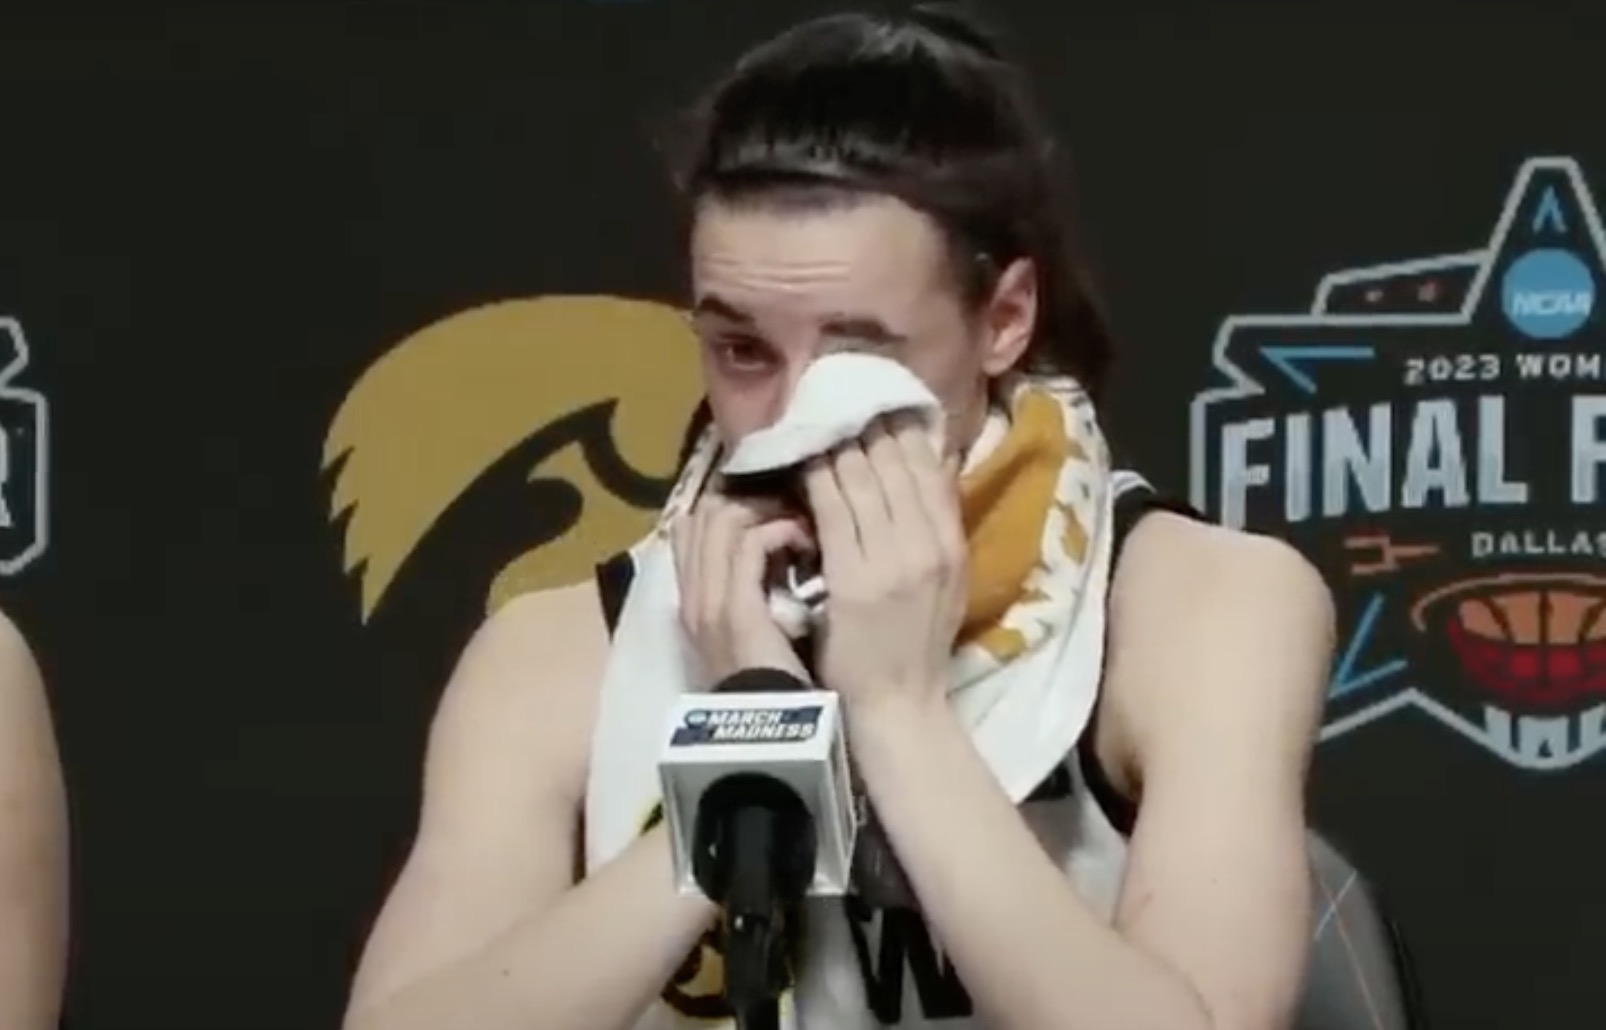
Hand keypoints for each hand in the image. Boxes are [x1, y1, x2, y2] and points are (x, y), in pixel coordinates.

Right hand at [672, 487, 813, 686]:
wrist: (769, 734)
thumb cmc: (776, 683)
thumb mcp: (759, 628)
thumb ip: (759, 590)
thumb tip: (783, 547)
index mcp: (694, 600)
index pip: (694, 527)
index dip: (732, 506)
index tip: (774, 508)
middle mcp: (691, 595)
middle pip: (704, 513)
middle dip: (751, 499)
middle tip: (791, 505)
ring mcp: (707, 600)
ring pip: (722, 518)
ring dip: (767, 509)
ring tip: (800, 522)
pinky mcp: (734, 608)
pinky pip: (749, 542)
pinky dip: (779, 530)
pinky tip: (804, 541)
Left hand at [804, 415, 965, 714]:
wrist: (900, 705)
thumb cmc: (914, 643)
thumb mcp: (943, 578)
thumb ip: (934, 524)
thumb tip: (922, 463)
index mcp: (952, 543)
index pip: (928, 467)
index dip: (901, 427)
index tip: (877, 399)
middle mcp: (929, 544)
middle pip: (895, 463)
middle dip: (866, 424)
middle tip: (838, 394)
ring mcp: (893, 560)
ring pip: (862, 479)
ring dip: (837, 443)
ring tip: (817, 415)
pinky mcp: (855, 578)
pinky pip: (832, 511)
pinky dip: (816, 478)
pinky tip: (802, 459)